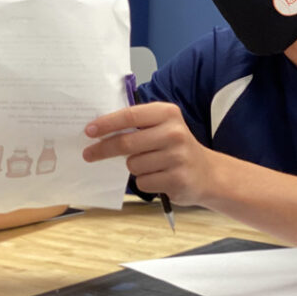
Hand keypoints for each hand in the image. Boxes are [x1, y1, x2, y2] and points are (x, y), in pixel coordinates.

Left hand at [82, 102, 214, 204]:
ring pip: (133, 165)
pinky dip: (145, 181)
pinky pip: (143, 182)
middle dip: (103, 149)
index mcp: (167, 113)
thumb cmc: (174, 147)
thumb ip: (135, 125)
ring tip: (150, 165)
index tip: (88, 131)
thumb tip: (97, 131)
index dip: (106, 124)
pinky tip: (159, 177)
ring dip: (133, 167)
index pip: (129, 116)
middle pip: (126, 142)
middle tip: (88, 154)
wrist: (208, 174)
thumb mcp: (161, 126)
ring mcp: (178, 157)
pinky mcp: (178, 180)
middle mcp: (174, 133)